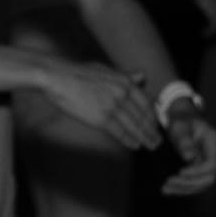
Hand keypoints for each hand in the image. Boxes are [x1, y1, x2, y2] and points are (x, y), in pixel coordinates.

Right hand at [35, 59, 163, 150]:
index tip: (155, 125)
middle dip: (151, 130)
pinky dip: (129, 140)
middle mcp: (122, 94)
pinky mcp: (101, 118)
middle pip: (142, 116)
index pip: (145, 103)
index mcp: (124, 81)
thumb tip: (142, 76)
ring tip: (150, 146)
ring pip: (134, 126)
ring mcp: (112, 106)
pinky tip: (135, 146)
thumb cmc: (78, 73)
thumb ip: (126, 75)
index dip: (152, 116)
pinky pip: (120, 132)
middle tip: (157, 141)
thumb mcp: (106, 70)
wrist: (57, 78)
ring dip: (144, 138)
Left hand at [158, 101, 215, 197]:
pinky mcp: (206, 171)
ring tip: (165, 189)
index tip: (179, 172)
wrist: (185, 122)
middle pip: (209, 177)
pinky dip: (184, 188)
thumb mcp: (179, 127)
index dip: (197, 172)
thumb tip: (189, 158)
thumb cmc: (182, 122)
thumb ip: (184, 141)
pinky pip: (198, 183)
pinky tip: (169, 190)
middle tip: (167, 184)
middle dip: (188, 183)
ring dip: (184, 189)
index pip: (212, 165)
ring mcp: (215, 164)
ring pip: (204, 184)